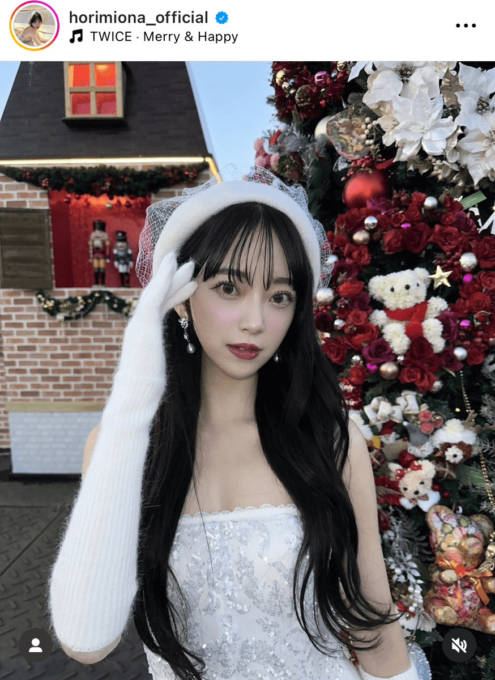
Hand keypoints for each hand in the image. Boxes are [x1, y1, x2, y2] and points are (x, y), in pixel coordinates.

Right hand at [114, 250, 196, 383]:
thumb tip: (164, 365)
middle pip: (159, 296)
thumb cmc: (146, 391)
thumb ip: (160, 360)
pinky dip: (164, 278)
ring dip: (173, 274)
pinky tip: (174, 266)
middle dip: (175, 280)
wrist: (134, 397)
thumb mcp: (157, 371)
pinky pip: (154, 294)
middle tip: (191, 265)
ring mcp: (139, 322)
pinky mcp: (143, 323)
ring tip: (189, 263)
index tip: (190, 284)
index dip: (176, 294)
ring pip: (157, 291)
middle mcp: (139, 325)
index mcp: (144, 335)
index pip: (162, 309)